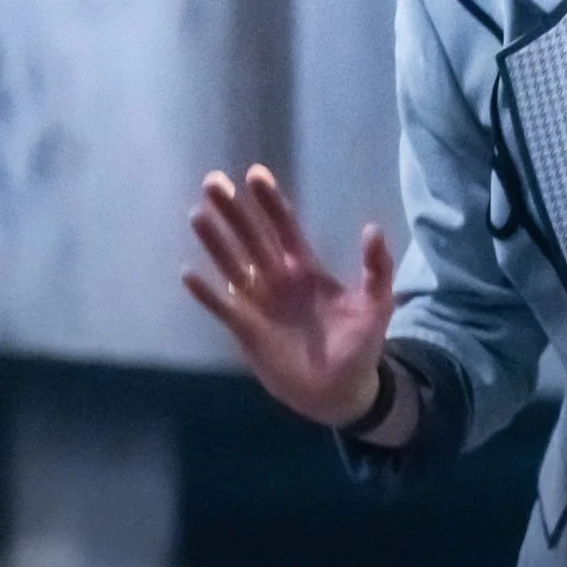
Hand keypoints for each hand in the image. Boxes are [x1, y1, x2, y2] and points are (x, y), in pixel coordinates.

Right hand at [183, 165, 395, 427]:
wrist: (341, 392)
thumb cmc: (359, 346)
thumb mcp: (377, 306)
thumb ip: (377, 269)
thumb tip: (372, 228)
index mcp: (305, 268)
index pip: (284, 227)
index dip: (270, 202)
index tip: (255, 174)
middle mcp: (277, 279)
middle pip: (251, 238)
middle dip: (234, 210)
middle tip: (213, 181)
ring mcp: (259, 304)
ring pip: (232, 265)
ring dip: (215, 242)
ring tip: (198, 215)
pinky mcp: (246, 331)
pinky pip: (223, 308)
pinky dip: (206, 293)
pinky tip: (188, 273)